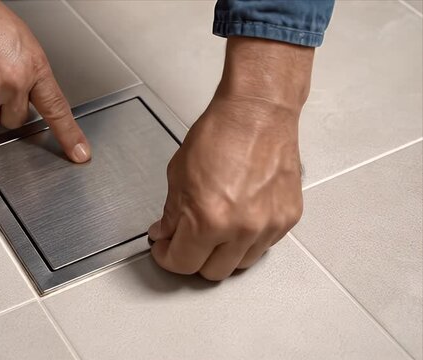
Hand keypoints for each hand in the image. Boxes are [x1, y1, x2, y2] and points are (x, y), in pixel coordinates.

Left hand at [148, 37, 313, 279]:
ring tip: (213, 231)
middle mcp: (241, 230)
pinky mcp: (287, 219)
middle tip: (185, 241)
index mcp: (208, 220)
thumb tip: (166, 234)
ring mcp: (268, 226)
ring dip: (221, 254)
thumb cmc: (219, 134)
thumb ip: (172, 213)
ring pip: (240, 265)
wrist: (258, 113)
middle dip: (192, 259)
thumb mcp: (178, 175)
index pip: (182, 263)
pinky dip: (247, 241)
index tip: (164, 248)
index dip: (167, 257)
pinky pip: (263, 246)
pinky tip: (237, 220)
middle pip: (212, 272)